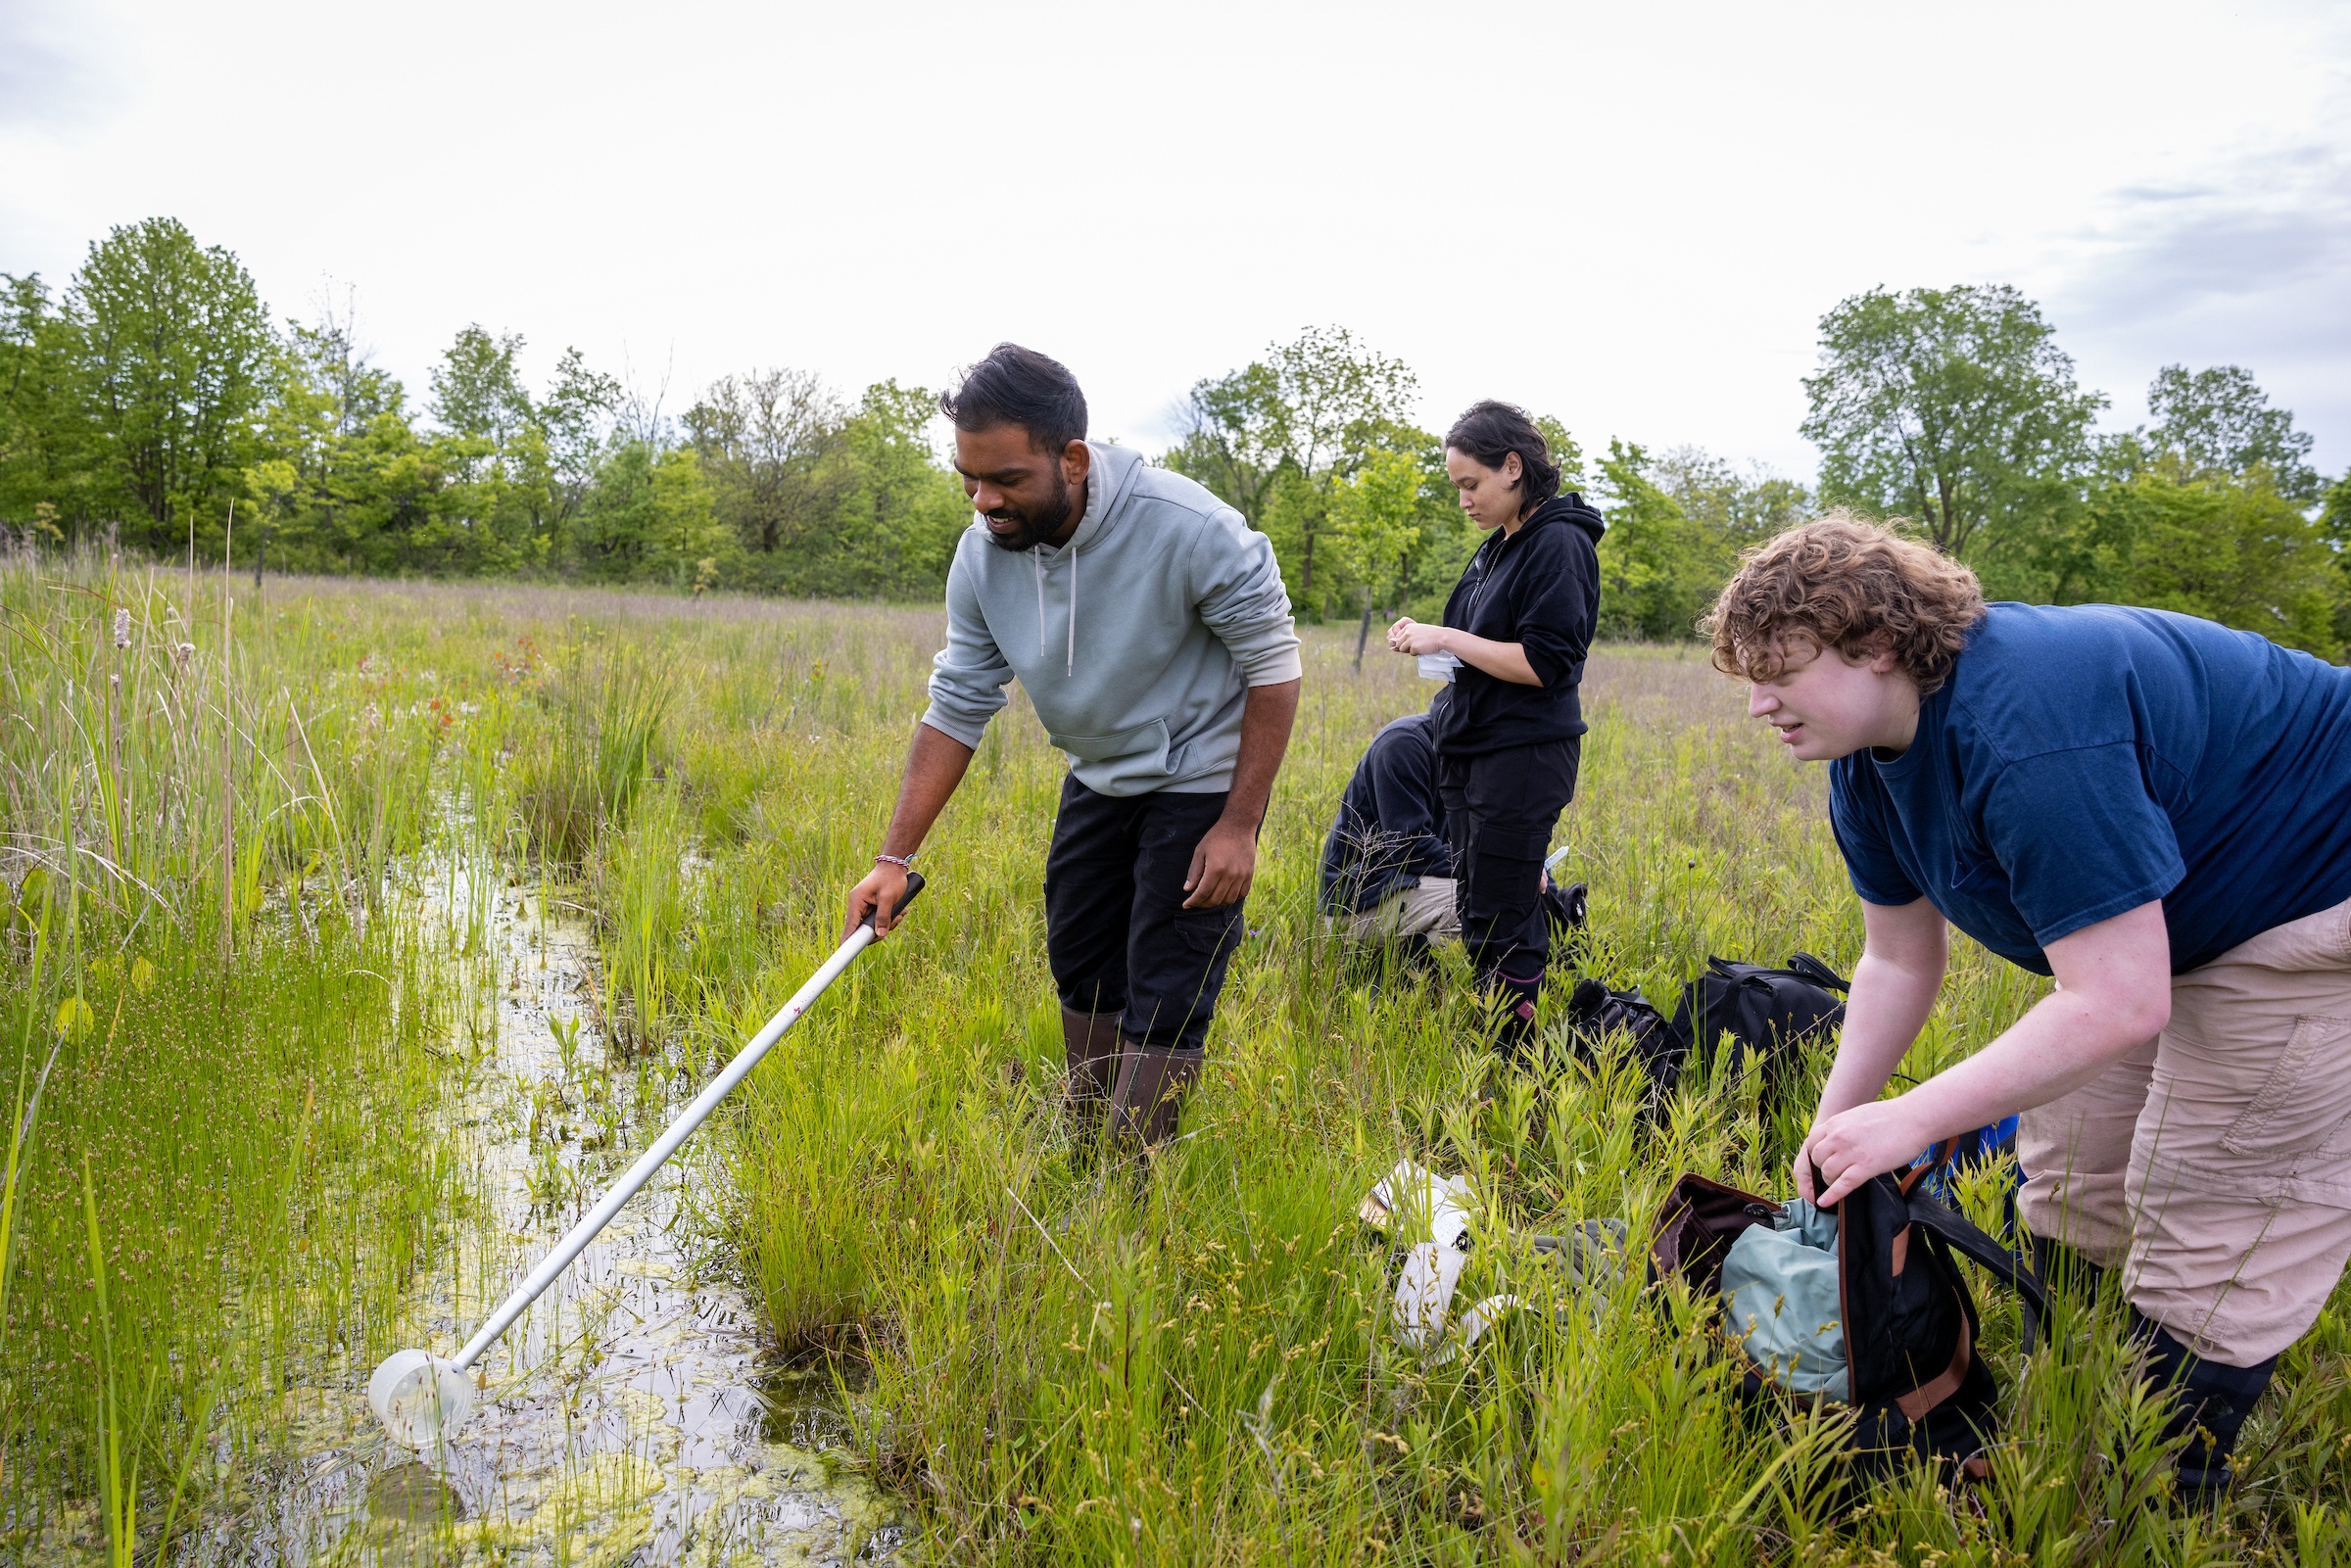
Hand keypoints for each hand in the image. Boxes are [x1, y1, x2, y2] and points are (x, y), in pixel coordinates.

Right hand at [845, 860, 909, 939]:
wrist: (895, 866)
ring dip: (889, 923)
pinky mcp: (872, 908)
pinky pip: (879, 920)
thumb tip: (880, 934)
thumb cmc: (891, 878)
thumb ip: (884, 916)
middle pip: (864, 929)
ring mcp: (865, 907)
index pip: (850, 925)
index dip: (848, 940)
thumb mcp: (888, 898)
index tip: (846, 953)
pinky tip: (900, 911)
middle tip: (896, 920)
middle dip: (881, 929)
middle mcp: (858, 905)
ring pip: (874, 926)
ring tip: (900, 912)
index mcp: (856, 901)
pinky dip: (890, 919)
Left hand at [1184, 817, 1256, 908]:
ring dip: (1217, 902)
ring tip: (1209, 897)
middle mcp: (1230, 875)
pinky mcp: (1249, 874)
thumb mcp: (1200, 851)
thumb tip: (1188, 890)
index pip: (1203, 893)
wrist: (1239, 826)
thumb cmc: (1216, 837)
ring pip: (1228, 899)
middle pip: (1215, 899)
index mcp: (1215, 869)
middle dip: (1202, 903)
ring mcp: (1242, 875)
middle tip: (1196, 901)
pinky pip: (1241, 894)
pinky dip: (1231, 897)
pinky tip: (1224, 893)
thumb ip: (1194, 872)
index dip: (1193, 901)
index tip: (1186, 904)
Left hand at [1387, 618, 1449, 656]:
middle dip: (1405, 647)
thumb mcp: (1417, 631)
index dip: (1402, 642)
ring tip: (1419, 646)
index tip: (1409, 643)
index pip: (1397, 637)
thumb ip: (1408, 635)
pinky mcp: (1414, 647)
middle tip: (1415, 646)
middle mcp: (1407, 632)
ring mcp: (1410, 639)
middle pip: (1398, 644)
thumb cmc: (1431, 635)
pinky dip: (1416, 653)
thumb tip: (1395, 645)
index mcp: (1407, 627)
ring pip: (1402, 649)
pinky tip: (1423, 648)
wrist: (1441, 637)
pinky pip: (1411, 653)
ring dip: (1410, 650)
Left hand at [1794, 1096, 1932, 1206]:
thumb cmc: (1890, 1116)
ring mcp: (1851, 1152)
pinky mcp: (1866, 1167)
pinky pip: (1842, 1185)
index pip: (1812, 1142)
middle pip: (1817, 1159)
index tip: (1822, 1160)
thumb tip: (1836, 1139)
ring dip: (1830, 1180)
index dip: (1815, 1154)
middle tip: (1833, 1171)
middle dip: (1822, 1167)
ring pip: (1827, 1173)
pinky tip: (1824, 1202)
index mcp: (1835, 1123)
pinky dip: (1831, 1195)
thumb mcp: (1857, 1115)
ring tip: (1838, 1182)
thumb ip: (1843, 1127)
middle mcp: (1838, 1137)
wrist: (1913, 1118)